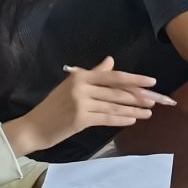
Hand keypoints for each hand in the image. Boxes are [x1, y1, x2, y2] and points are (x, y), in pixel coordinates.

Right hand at [6, 58, 173, 154]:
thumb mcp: (71, 85)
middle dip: (138, 97)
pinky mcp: (80, 119)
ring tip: (148, 112)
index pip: (113, 76)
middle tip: (154, 100)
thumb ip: (93, 74)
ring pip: (114, 106)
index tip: (151, 82)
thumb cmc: (54, 106)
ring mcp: (81, 103)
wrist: (33, 127)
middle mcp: (81, 87)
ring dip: (134, 110)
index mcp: (80, 76)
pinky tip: (133, 120)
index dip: (134, 79)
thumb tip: (111, 61)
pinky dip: (122, 119)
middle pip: (117, 92)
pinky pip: (107, 118)